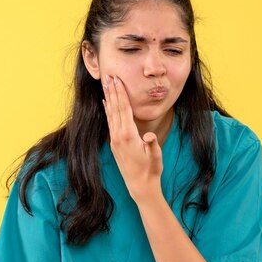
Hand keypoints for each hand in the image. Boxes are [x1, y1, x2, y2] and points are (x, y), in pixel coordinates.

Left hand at [102, 74, 162, 201]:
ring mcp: (114, 140)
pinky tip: (106, 103)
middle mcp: (118, 136)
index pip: (123, 109)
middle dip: (112, 91)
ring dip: (109, 98)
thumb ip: (152, 145)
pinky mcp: (114, 144)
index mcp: (128, 136)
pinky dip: (108, 111)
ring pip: (111, 114)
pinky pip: (110, 122)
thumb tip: (150, 136)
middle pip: (115, 108)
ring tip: (106, 85)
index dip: (120, 93)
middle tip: (109, 75)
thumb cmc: (151, 170)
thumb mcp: (156, 157)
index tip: (117, 80)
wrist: (140, 186)